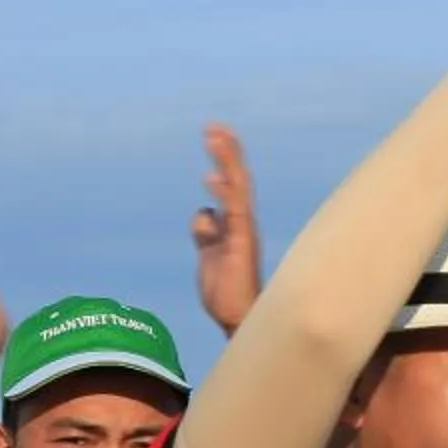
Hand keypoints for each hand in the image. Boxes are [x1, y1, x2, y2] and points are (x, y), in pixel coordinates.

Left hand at [190, 124, 261, 336]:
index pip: (232, 184)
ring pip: (238, 188)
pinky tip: (212, 178)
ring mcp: (244, 231)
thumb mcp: (208, 255)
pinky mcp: (241, 243)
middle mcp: (243, 223)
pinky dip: (224, 193)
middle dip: (226, 151)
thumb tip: (203, 211)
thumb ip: (206, 233)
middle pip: (237, 179)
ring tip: (214, 137)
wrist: (239, 321)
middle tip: (214, 127)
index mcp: (236, 224)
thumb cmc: (227, 293)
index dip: (225, 160)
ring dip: (226, 161)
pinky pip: (234, 212)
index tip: (215, 136)